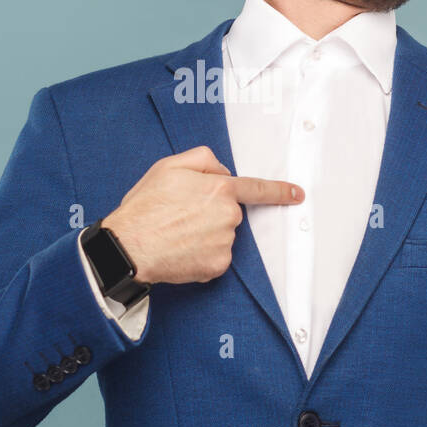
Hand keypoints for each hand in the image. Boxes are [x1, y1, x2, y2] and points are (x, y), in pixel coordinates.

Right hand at [100, 145, 303, 285]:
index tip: (297, 194)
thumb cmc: (146, 206)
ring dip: (205, 235)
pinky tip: (180, 250)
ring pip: (222, 236)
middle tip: (179, 216)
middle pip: (230, 213)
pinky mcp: (216, 266)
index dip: (280, 191)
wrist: (129, 247)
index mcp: (219, 189)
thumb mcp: (169, 166)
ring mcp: (224, 243)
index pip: (257, 188)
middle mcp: (228, 216)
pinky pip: (215, 257)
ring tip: (175, 233)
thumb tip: (222, 171)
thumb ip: (203, 160)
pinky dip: (201, 255)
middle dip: (211, 213)